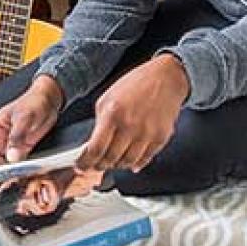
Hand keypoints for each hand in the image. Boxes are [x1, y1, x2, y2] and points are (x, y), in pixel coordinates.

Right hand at [0, 76, 65, 168]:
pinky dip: (14, 174)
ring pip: (1, 166)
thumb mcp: (24, 118)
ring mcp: (10, 146)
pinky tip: (15, 183)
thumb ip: (17, 137)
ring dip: (0, 177)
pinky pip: (15, 165)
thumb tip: (12, 156)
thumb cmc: (33, 102)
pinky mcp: (22, 150)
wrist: (50, 100)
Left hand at [75, 53, 191, 172]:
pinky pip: (145, 159)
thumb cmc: (135, 85)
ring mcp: (147, 133)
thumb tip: (93, 146)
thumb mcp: (107, 99)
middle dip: (100, 165)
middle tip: (96, 164)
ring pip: (127, 162)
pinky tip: (129, 160)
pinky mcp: (161, 138)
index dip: (85, 163)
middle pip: (110, 159)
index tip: (81, 167)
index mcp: (113, 113)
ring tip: (112, 160)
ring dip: (117, 165)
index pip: (95, 149)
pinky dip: (135, 163)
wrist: (166, 78)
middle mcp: (130, 125)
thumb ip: (100, 123)